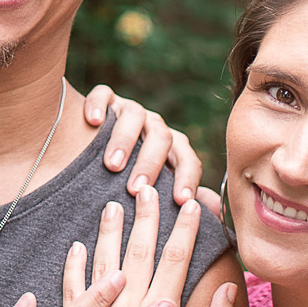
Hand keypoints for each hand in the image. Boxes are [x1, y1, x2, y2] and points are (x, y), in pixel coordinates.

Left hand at [63, 192, 205, 306]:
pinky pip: (71, 295)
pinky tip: (77, 248)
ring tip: (113, 204)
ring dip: (110, 233)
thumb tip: (230, 288)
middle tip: (149, 186)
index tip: (193, 202)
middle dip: (146, 217)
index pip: (175, 259)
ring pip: (103, 266)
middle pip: (138, 253)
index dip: (186, 229)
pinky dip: (74, 269)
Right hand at [81, 85, 202, 196]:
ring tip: (112, 165)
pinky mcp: (105, 100)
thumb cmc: (132, 177)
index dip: (187, 178)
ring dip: (124, 140)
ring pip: (135, 115)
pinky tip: (93, 121)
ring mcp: (129, 110)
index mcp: (172, 147)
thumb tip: (214, 211)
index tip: (180, 200)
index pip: (188, 160)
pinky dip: (99, 105)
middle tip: (136, 188)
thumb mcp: (157, 188)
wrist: (93, 150)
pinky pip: (104, 95)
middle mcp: (154, 126)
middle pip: (162, 137)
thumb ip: (184, 197)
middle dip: (150, 163)